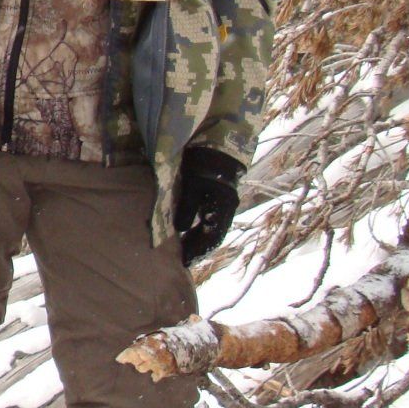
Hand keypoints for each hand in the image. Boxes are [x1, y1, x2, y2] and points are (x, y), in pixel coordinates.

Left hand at [174, 146, 242, 264]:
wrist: (217, 144)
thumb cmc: (204, 165)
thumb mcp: (193, 188)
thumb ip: (187, 210)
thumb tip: (181, 230)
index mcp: (223, 210)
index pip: (212, 239)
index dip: (198, 252)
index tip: (185, 262)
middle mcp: (227, 210)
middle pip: (213, 236)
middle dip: (198, 247)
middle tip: (181, 258)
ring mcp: (224, 203)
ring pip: (212, 228)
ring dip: (199, 238)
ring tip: (183, 246)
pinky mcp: (218, 196)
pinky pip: (210, 218)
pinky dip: (200, 227)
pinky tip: (188, 229)